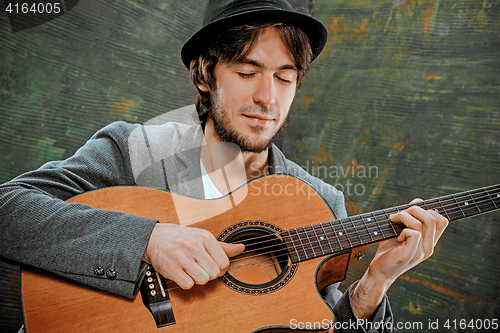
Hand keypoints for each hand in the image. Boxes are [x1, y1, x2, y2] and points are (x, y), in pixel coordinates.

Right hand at [142, 223, 244, 288]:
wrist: (154, 237)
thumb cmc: (182, 238)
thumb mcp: (203, 237)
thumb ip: (223, 246)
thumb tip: (242, 248)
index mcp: (205, 237)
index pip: (225, 262)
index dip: (220, 268)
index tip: (213, 265)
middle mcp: (194, 245)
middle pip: (215, 273)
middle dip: (209, 274)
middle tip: (201, 267)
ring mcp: (182, 257)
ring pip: (203, 280)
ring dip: (198, 279)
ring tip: (191, 270)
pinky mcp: (171, 268)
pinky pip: (188, 285)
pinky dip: (186, 283)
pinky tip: (183, 273)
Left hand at [351, 199, 448, 318]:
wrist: (379, 272)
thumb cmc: (388, 250)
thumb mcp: (401, 231)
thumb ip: (411, 218)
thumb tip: (419, 201)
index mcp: (429, 242)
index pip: (442, 221)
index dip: (428, 210)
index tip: (411, 211)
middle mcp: (429, 248)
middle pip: (434, 218)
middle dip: (415, 209)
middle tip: (399, 214)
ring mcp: (421, 252)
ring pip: (423, 223)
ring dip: (404, 216)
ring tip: (393, 221)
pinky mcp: (410, 254)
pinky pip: (414, 233)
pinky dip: (403, 230)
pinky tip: (396, 237)